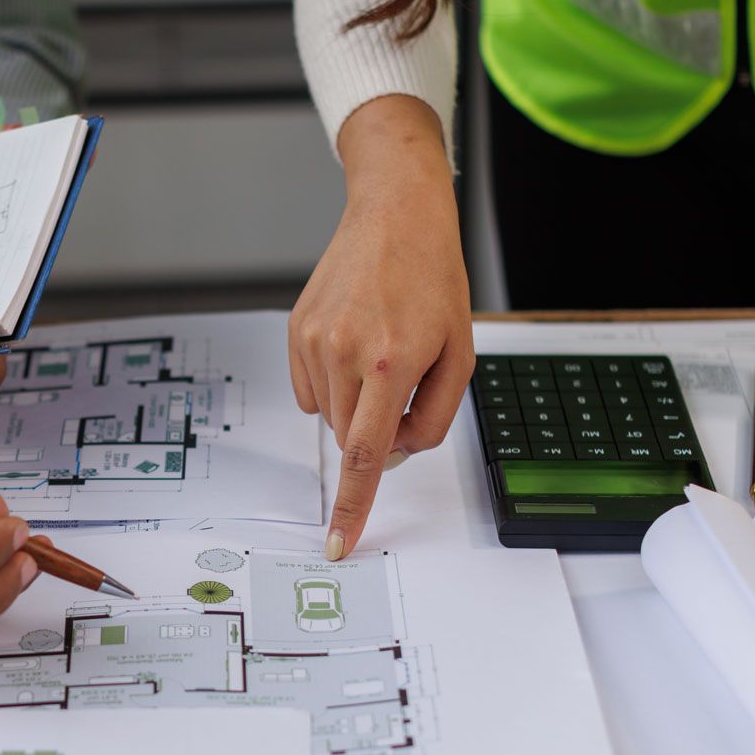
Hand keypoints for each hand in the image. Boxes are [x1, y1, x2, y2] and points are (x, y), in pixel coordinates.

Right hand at [290, 95, 472, 559]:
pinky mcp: (295, 330)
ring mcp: (313, 340)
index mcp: (390, 362)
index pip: (366, 453)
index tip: (338, 540)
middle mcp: (344, 352)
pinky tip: (354, 342)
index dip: (352, 505)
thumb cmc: (434, 280)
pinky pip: (309, 390)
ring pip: (328, 415)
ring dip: (355, 403)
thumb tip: (395, 453)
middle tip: (403, 380)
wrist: (395, 214)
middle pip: (350, 435)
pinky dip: (333, 383)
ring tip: (380, 349)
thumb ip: (433, 415)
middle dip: (376, 426)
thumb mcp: (459, 354)